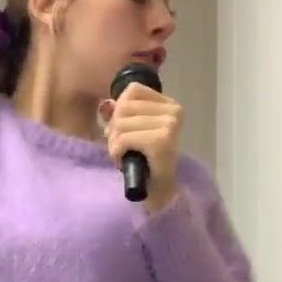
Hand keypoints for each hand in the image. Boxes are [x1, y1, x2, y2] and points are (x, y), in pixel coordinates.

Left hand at [100, 82, 182, 212]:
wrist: (159, 192)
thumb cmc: (146, 161)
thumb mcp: (135, 130)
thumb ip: (123, 113)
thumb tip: (107, 104)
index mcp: (170, 105)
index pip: (133, 90)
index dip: (120, 110)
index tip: (125, 131)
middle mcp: (174, 111)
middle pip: (124, 106)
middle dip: (115, 129)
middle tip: (122, 147)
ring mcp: (170, 125)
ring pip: (121, 123)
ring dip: (114, 142)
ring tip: (124, 155)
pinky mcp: (161, 141)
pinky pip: (123, 138)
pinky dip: (116, 152)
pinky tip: (123, 161)